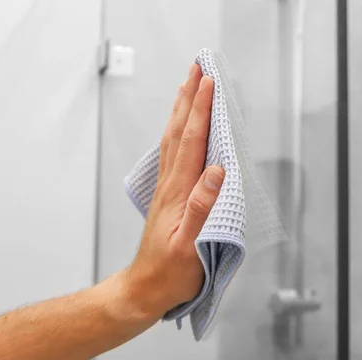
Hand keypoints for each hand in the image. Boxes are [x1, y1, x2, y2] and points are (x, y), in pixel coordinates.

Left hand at [120, 63, 222, 320]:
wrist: (146, 288)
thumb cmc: (172, 272)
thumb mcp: (191, 246)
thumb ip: (202, 208)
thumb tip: (216, 171)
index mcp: (180, 192)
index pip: (192, 142)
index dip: (201, 110)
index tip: (209, 82)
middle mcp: (171, 184)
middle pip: (179, 132)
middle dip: (189, 98)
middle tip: (196, 69)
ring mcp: (168, 189)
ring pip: (173, 140)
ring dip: (181, 110)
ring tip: (187, 87)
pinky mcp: (169, 197)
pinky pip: (172, 155)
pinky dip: (177, 133)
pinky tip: (179, 129)